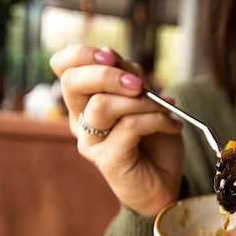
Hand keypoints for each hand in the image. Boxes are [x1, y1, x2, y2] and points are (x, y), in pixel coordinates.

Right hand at [49, 44, 184, 216]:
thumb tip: (110, 53)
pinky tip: (172, 126)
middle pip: (73, 82)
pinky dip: (157, 120)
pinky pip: (129, 126)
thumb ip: (130, 77)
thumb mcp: (147, 99)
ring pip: (102, 105)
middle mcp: (81, 121)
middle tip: (139, 83)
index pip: (63, 67)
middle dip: (108, 74)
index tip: (110, 56)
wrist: (167, 181)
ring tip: (166, 110)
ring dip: (141, 101)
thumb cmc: (156, 141)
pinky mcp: (107, 160)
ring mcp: (91, 142)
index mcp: (86, 101)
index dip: (81, 54)